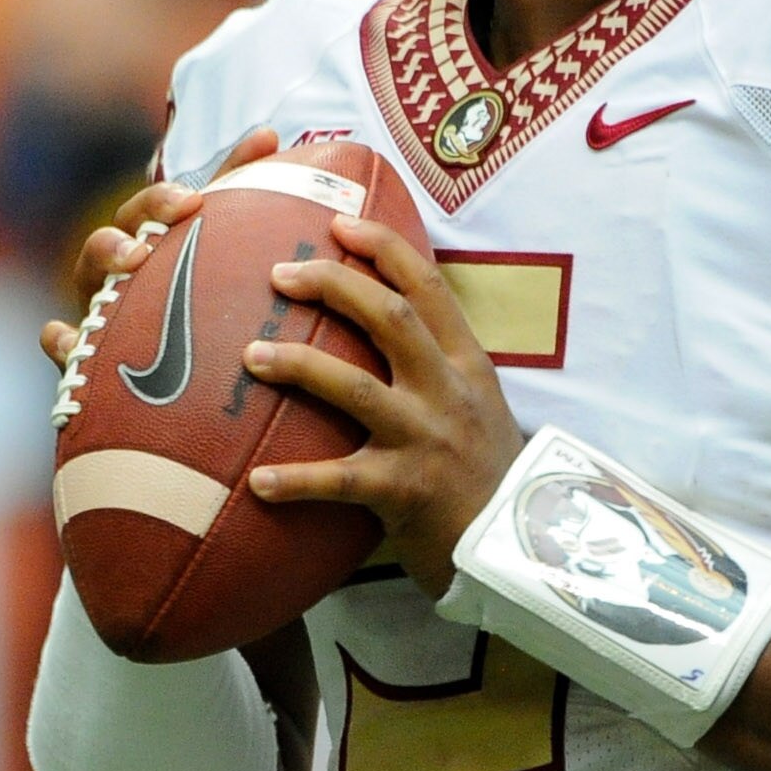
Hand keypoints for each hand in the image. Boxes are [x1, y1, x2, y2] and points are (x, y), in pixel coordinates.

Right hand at [38, 127, 277, 368]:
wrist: (181, 364)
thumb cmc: (197, 292)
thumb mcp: (219, 242)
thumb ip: (239, 190)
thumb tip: (267, 131)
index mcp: (151, 240)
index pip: (156, 209)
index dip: (168, 200)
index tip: (193, 201)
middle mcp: (120, 267)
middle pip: (117, 233)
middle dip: (135, 227)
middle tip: (166, 229)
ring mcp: (99, 304)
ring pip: (87, 275)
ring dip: (104, 259)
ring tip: (131, 259)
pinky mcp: (87, 348)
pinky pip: (66, 344)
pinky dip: (59, 339)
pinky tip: (58, 334)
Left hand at [238, 214, 521, 597]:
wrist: (519, 547)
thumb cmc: (487, 476)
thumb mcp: (479, 407)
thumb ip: (439, 369)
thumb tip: (383, 328)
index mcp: (468, 366)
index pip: (429, 289)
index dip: (384, 250)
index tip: (340, 224)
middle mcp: (449, 393)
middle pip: (390, 319)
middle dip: (334, 287)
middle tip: (283, 273)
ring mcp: (427, 440)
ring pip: (356, 388)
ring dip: (299, 366)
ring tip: (251, 355)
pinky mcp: (405, 492)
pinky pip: (340, 480)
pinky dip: (296, 480)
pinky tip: (256, 481)